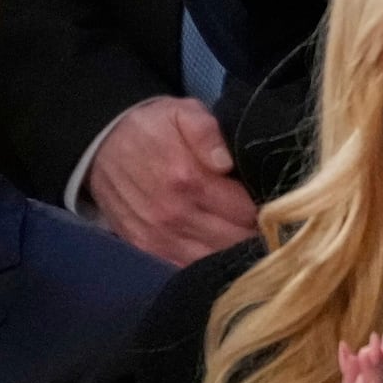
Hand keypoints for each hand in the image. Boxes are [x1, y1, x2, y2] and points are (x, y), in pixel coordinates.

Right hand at [84, 96, 258, 267]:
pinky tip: (217, 255)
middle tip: (269, 227)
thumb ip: (207, 131)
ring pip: (210, 260)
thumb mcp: (182, 112)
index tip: (278, 207)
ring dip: (231, 255)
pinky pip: (182, 269)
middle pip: (231, 242)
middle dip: (254, 236)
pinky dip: (203, 267)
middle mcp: (173, 214)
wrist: (103, 145)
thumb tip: (225, 162)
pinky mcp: (144, 249)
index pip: (245, 212)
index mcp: (188, 179)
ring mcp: (157, 236)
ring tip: (246, 241)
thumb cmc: (153, 128)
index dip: (267, 211)